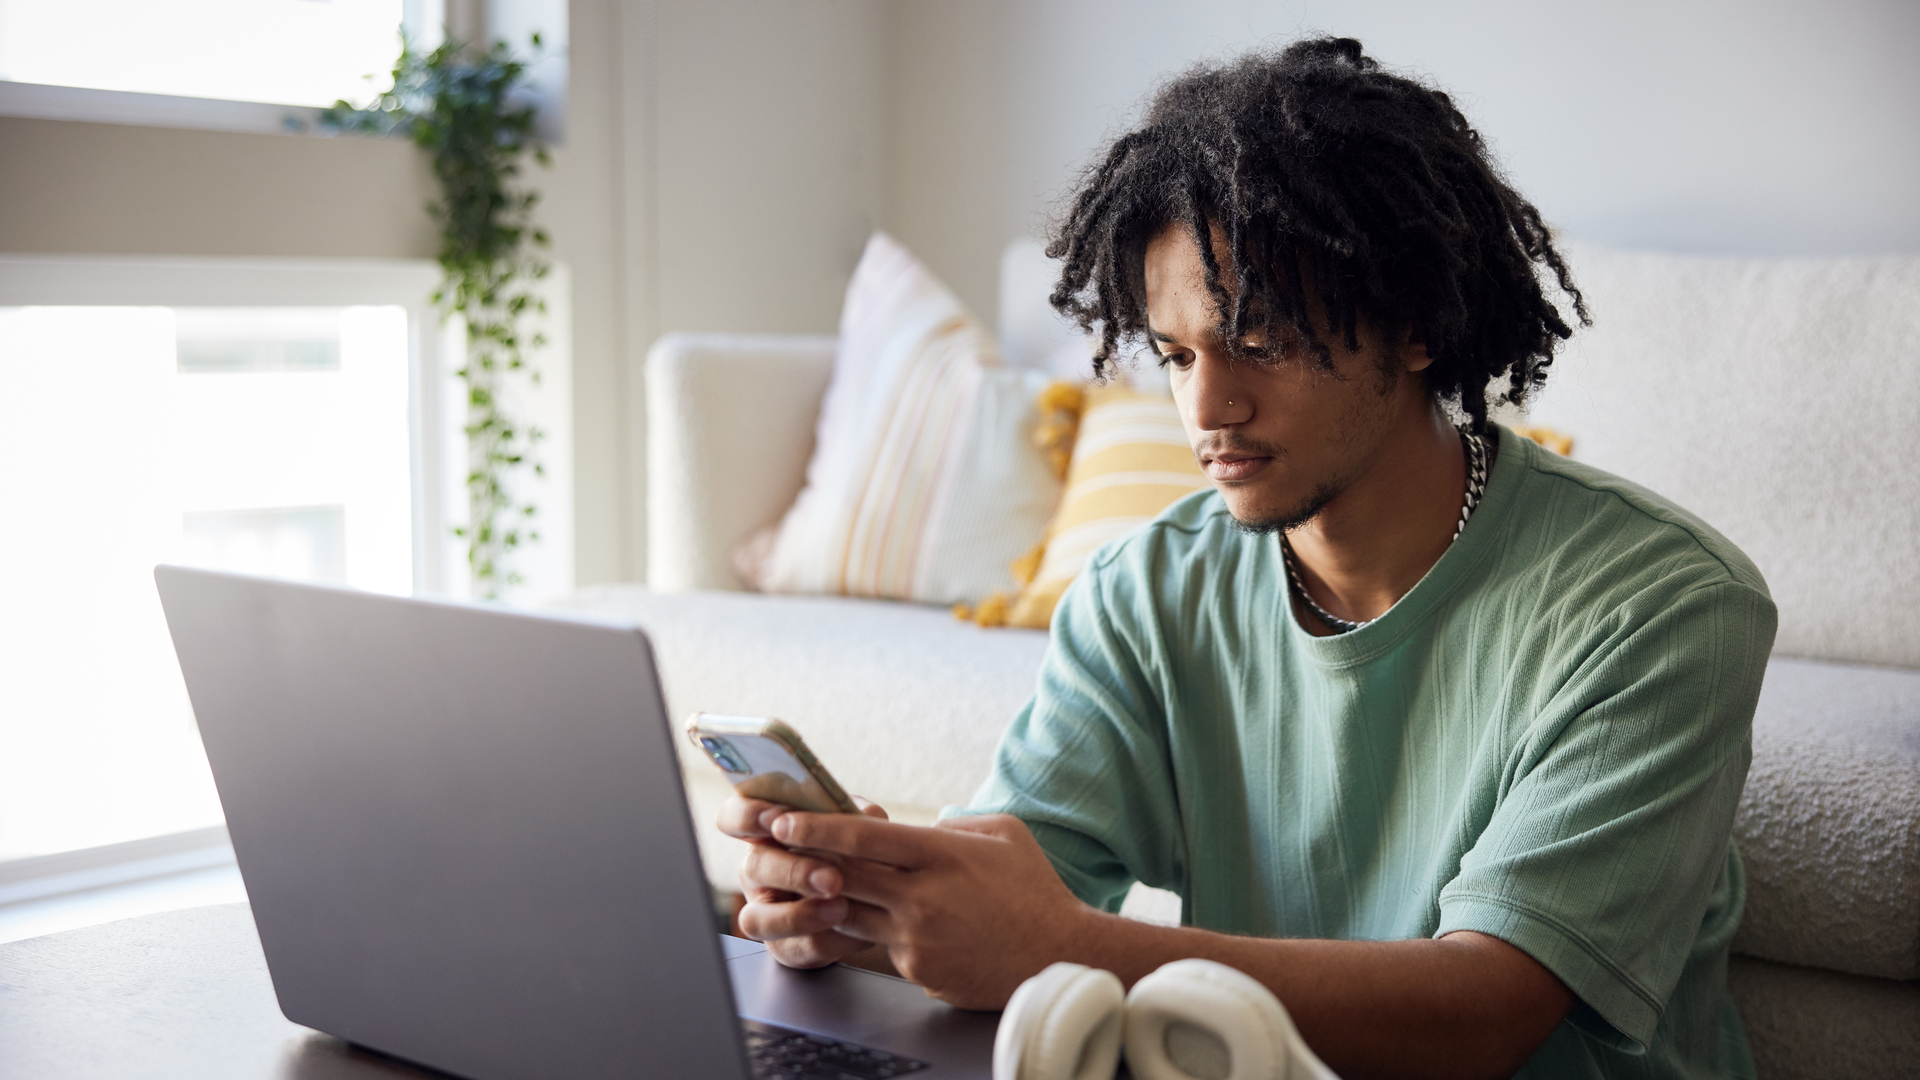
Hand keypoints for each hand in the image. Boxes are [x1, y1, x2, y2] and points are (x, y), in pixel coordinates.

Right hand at [718, 794, 889, 968]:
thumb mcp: (857, 823)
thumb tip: (855, 816)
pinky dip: (828, 939)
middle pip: (753, 866)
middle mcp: (759, 870)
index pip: (734, 817)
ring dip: (799, 915)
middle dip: (793, 872)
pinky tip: (852, 926)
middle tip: (832, 879)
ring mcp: (767, 911)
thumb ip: (850, 815)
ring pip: (758, 919)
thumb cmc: (859, 849)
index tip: (775, 818)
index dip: (746, 816)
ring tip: (841, 908)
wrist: (878, 897)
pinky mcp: (786, 946)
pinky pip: (795, 948)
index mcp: (768, 831)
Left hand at [768, 811, 1094, 1009]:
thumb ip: (950, 824)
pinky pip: (881, 946)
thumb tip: (911, 826)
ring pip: (850, 915)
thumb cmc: (1032, 888)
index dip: (817, 827)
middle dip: (804, 860)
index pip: (865, 838)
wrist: (1059, 954)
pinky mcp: (917, 971)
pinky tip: (888, 923)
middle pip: (844, 876)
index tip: (782, 821)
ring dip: (828, 899)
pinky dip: (877, 932)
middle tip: (771, 847)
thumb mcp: (1001, 833)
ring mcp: (916, 940)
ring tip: (808, 884)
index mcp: (941, 856)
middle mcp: (922, 899)